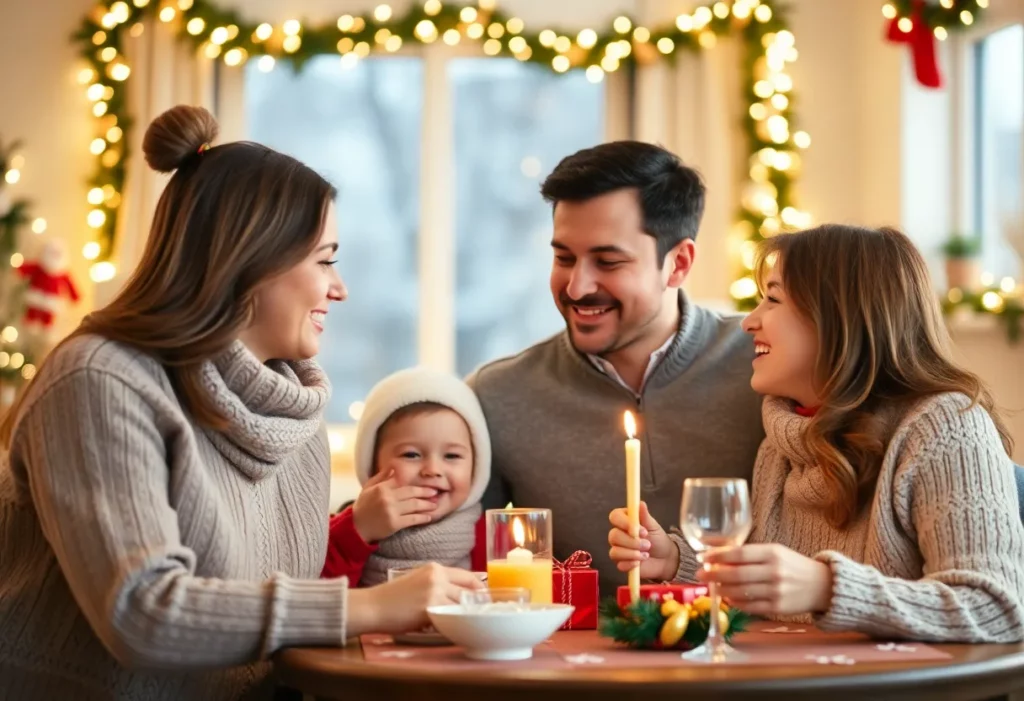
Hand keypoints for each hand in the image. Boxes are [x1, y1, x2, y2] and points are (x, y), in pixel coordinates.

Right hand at [347, 563, 484, 635]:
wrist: (373, 606)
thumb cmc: (393, 598)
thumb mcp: (418, 580)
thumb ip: (438, 584)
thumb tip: (461, 596)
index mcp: (435, 568)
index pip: (468, 576)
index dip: (479, 589)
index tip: (485, 600)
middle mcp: (437, 576)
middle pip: (469, 591)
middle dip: (477, 604)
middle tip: (481, 614)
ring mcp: (434, 591)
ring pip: (461, 606)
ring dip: (464, 616)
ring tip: (465, 624)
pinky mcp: (429, 607)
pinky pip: (449, 618)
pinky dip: (452, 624)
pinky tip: (451, 629)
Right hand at [352, 469, 438, 542]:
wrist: (355, 527)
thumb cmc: (363, 506)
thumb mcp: (369, 487)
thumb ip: (382, 476)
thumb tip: (393, 465)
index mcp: (382, 488)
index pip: (403, 483)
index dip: (416, 484)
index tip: (426, 484)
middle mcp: (388, 498)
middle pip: (412, 493)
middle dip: (425, 492)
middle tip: (435, 492)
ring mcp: (391, 511)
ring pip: (414, 505)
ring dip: (427, 505)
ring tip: (435, 504)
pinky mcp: (394, 524)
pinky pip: (412, 519)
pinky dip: (422, 518)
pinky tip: (429, 517)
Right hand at [608, 501, 679, 581]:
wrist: (665, 559)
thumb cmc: (658, 539)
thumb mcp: (653, 526)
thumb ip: (645, 516)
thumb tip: (640, 503)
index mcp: (624, 521)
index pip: (614, 517)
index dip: (623, 522)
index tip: (640, 529)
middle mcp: (618, 534)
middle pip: (613, 536)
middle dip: (631, 542)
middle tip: (647, 544)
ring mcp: (618, 549)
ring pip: (615, 551)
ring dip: (632, 553)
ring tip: (646, 554)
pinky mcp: (621, 563)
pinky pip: (619, 564)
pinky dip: (631, 564)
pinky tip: (640, 562)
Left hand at [698, 544, 832, 616]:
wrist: (821, 585)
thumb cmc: (792, 565)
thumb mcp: (774, 551)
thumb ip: (748, 553)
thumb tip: (715, 551)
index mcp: (773, 553)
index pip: (739, 553)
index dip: (718, 556)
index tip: (704, 558)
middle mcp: (774, 572)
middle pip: (736, 574)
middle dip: (714, 575)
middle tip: (700, 575)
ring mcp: (776, 591)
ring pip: (740, 592)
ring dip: (722, 590)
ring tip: (712, 587)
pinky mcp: (777, 608)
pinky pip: (749, 606)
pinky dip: (735, 603)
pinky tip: (728, 598)